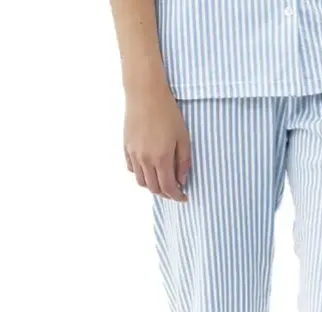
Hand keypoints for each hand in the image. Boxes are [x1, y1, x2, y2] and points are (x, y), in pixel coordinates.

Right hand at [124, 85, 190, 201]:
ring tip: (162, 181)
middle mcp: (145, 160)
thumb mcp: (183, 138)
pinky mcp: (126, 147)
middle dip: (166, 194)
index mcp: (161, 158)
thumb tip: (182, 180)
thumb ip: (183, 162)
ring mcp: (133, 154)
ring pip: (141, 181)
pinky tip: (149, 169)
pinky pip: (132, 169)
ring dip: (153, 186)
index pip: (168, 188)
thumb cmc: (167, 113)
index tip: (183, 197)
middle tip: (175, 191)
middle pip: (154, 188)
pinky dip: (141, 174)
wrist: (145, 93)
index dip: (177, 196)